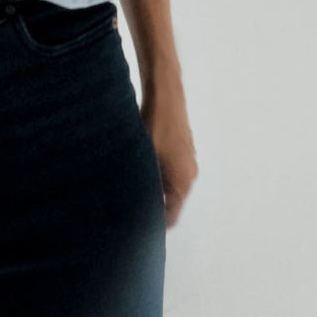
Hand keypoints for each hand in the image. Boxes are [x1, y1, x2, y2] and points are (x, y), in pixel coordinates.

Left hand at [140, 77, 197, 228]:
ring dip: (153, 186)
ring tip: (129, 183)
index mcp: (183, 182)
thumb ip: (144, 185)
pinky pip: (169, 169)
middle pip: (171, 201)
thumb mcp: (145, 159)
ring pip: (169, 184)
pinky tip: (137, 163)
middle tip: (127, 204)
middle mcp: (190, 174)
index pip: (171, 217)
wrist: (165, 93)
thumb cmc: (155, 126)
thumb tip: (136, 206)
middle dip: (152, 204)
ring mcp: (187, 159)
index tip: (135, 223)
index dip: (155, 223)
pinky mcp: (182, 147)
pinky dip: (156, 172)